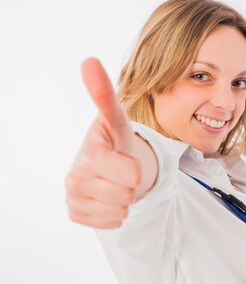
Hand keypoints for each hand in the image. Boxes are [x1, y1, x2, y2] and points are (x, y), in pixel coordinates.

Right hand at [65, 58, 140, 228]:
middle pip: (128, 194)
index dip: (133, 170)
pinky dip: (116, 213)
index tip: (126, 161)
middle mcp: (76, 176)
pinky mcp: (76, 213)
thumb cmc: (115, 141)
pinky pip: (111, 223)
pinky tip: (108, 196)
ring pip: (121, 210)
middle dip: (132, 184)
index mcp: (89, 153)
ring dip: (125, 199)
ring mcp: (73, 196)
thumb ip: (106, 96)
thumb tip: (89, 60)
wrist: (106, 165)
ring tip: (116, 182)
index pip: (127, 173)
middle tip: (123, 172)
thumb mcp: (118, 120)